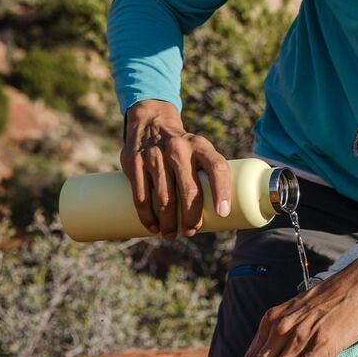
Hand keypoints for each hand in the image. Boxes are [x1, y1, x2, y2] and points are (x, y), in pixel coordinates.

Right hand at [120, 99, 231, 237]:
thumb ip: (208, 174)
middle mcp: (178, 149)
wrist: (151, 122)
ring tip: (170, 234)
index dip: (222, 191)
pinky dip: (147, 216)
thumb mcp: (199, 149)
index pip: (217, 168)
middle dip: (191, 217)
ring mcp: (155, 155)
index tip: (222, 213)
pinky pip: (141, 195)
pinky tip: (152, 227)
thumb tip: (220, 216)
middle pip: (189, 191)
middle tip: (190, 231)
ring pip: (164, 197)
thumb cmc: (184, 148)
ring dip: (168, 222)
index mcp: (200, 146)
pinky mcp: (135, 163)